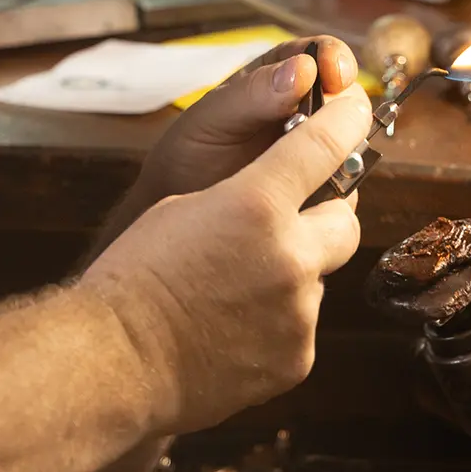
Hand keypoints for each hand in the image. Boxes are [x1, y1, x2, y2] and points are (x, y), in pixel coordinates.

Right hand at [83, 84, 371, 436]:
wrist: (116, 359)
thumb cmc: (137, 274)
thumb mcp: (184, 205)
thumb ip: (247, 194)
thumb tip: (284, 194)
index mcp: (256, 204)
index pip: (326, 146)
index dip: (346, 121)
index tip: (354, 112)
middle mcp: (290, 255)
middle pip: (346, 218)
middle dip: (326, 214)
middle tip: (292, 220)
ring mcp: (298, 312)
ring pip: (321, 274)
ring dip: (295, 271)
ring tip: (240, 284)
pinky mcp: (297, 358)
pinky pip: (303, 324)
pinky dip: (280, 318)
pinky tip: (237, 323)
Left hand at [134, 36, 359, 206]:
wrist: (175, 209)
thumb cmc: (188, 154)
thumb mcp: (212, 118)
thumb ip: (253, 94)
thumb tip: (304, 71)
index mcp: (278, 76)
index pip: (322, 54)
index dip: (335, 60)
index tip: (335, 76)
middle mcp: (305, 110)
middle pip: (349, 99)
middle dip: (344, 113)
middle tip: (322, 133)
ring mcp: (316, 151)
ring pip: (354, 144)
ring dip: (342, 155)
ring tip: (306, 170)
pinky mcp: (321, 189)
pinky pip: (347, 186)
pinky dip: (336, 190)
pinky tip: (308, 197)